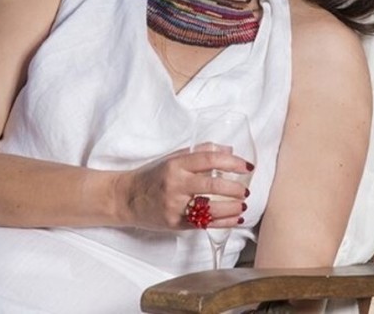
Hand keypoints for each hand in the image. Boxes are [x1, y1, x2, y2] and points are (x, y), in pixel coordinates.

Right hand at [115, 147, 251, 230]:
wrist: (126, 198)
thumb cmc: (152, 176)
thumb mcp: (173, 158)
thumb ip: (200, 153)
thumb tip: (229, 149)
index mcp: (176, 164)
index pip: (209, 159)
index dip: (231, 161)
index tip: (247, 166)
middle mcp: (175, 184)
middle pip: (211, 185)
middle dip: (234, 189)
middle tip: (246, 190)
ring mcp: (174, 205)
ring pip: (209, 208)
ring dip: (231, 208)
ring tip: (243, 205)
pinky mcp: (174, 223)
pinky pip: (203, 224)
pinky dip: (222, 222)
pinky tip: (234, 219)